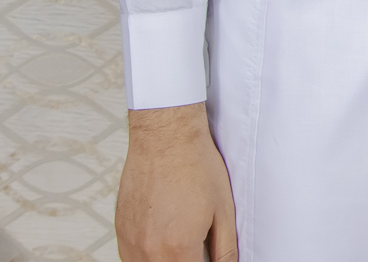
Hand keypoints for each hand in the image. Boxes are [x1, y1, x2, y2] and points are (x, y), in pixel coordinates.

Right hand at [116, 103, 236, 261]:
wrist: (165, 138)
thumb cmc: (195, 166)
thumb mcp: (224, 211)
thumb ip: (225, 249)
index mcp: (176, 248)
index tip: (209, 259)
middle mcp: (147, 250)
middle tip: (198, 248)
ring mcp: (130, 242)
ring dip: (167, 261)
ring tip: (183, 241)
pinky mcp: (121, 232)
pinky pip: (132, 259)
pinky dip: (150, 257)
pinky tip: (165, 241)